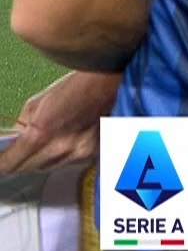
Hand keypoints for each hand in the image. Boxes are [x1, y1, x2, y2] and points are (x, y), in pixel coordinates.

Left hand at [0, 70, 121, 174]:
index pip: (9, 164)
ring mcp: (79, 153)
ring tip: (50, 140)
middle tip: (21, 151)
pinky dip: (65, 155)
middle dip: (22, 161)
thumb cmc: (76, 85)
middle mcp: (60, 149)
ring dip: (45, 158)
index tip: (0, 163)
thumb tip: (16, 140)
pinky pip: (70, 162)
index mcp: (40, 134)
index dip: (1, 165)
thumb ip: (24, 125)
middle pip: (30, 169)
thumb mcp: (39, 102)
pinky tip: (68, 140)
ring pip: (51, 167)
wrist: (112, 81)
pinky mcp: (94, 154)